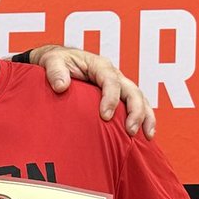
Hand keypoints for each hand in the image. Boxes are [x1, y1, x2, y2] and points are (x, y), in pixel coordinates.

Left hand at [33, 45, 154, 138]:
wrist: (59, 63)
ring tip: (147, 136)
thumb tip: (61, 86)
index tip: (105, 116)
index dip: (110, 98)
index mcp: (99, 66)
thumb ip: (55, 72)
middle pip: (132, 91)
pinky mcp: (119, 96)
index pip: (110, 81)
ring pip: (140, 99)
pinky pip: (136, 106)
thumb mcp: (52, 62)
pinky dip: (144, 119)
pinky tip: (145, 135)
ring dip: (145, 117)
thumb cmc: (56, 62)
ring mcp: (119, 85)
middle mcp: (114, 75)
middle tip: (129, 130)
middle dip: (134, 111)